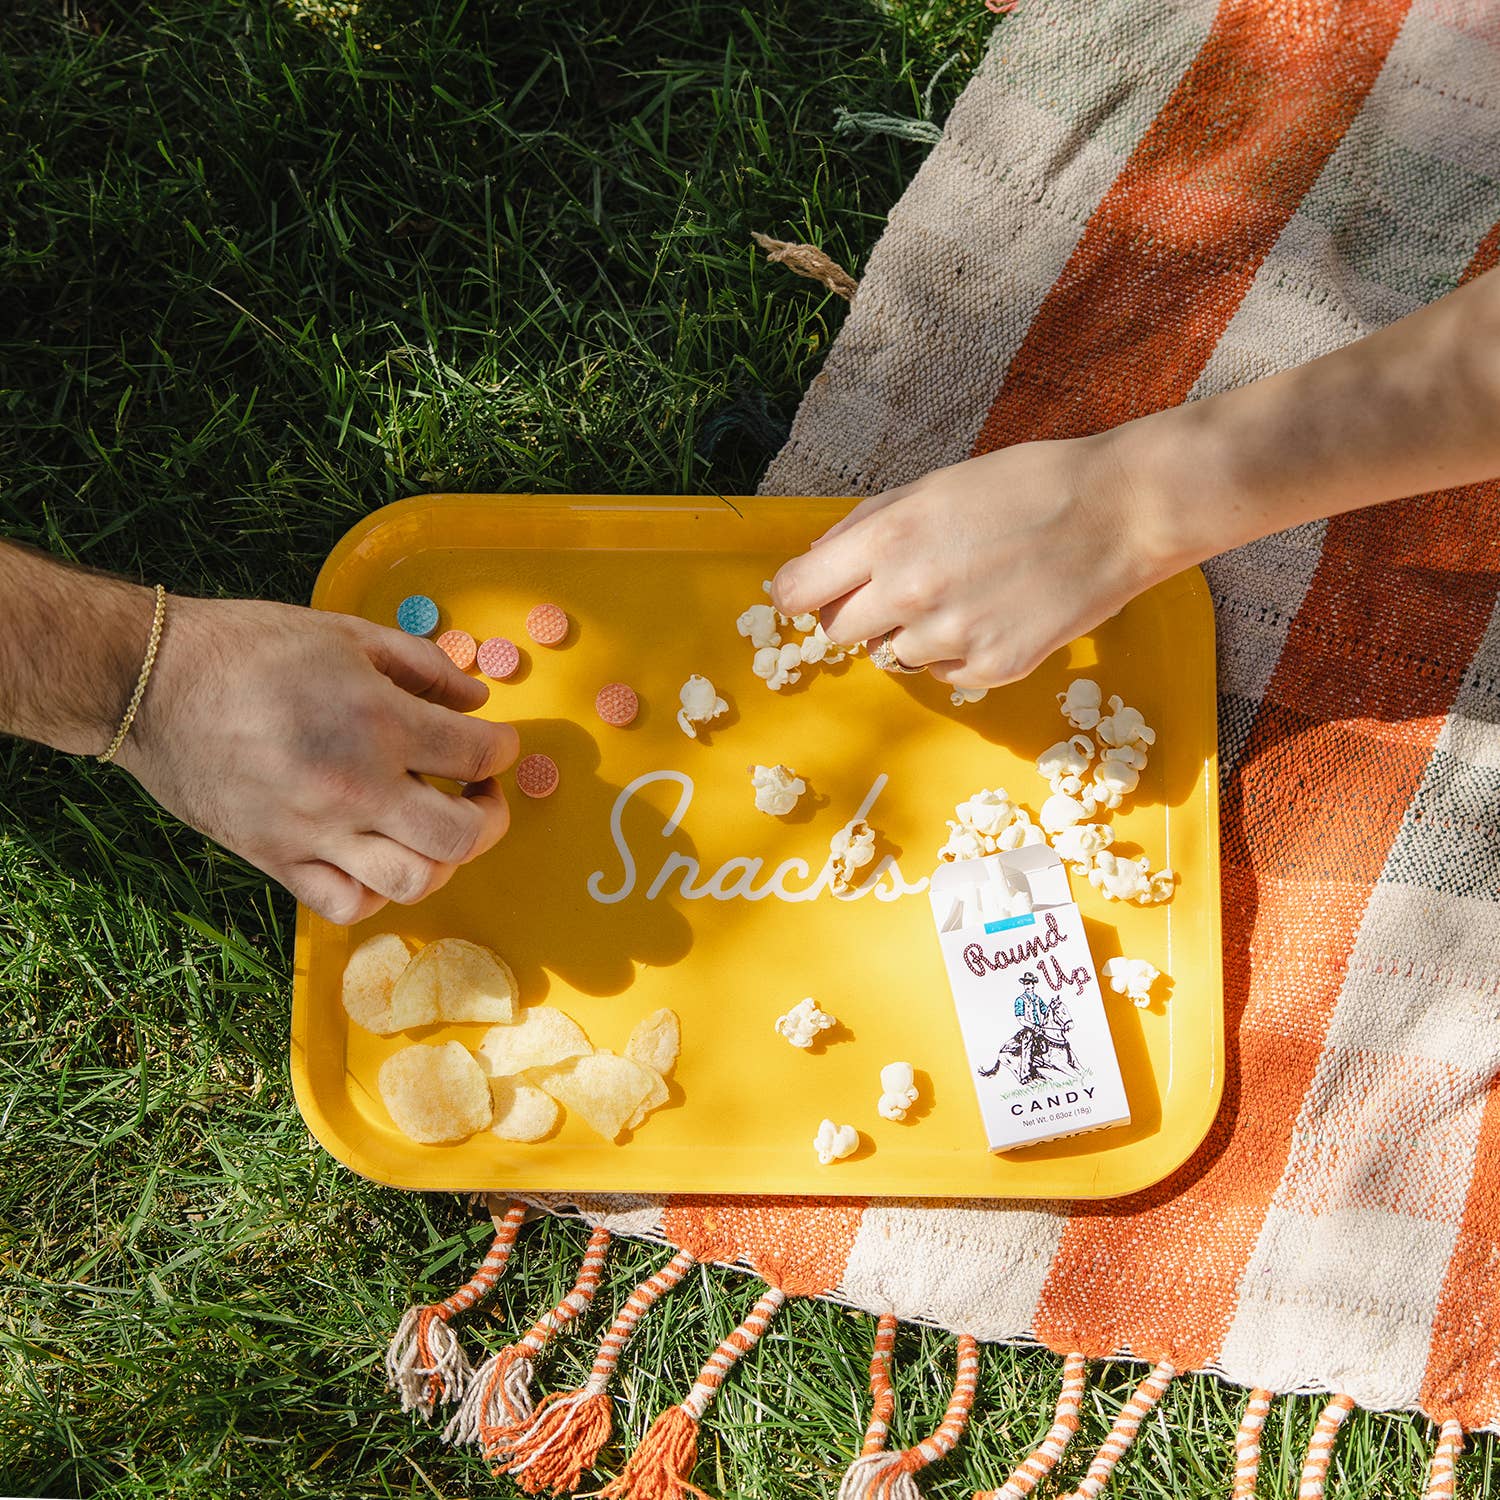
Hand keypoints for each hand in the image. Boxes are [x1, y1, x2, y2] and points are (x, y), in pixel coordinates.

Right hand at [117, 597, 518, 923]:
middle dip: (491, 817)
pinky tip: (379, 857)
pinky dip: (378, 892)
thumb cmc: (252, 649)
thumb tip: (477, 699)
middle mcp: (356, 787)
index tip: (494, 744)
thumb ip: (424, 666)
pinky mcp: (277, 860)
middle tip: (480, 794)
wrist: (151, 683)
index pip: (479, 755)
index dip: (503, 749)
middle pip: (462, 837)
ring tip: (434, 828)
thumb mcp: (348, 634)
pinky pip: (348, 905)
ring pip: (414, 882)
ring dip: (442, 860)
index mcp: (379, 722)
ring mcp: (315, 832)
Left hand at [770, 434, 1164, 688]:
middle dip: (856, 611)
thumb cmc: (1029, 485)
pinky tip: (993, 615)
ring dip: (911, 632)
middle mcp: (910, 595)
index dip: (800, 593)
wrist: (1121, 513)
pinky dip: (956, 652)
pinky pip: (942, 674)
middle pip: (837, 632)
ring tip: (963, 593)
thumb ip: (868, 525)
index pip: (797, 592)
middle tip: (901, 586)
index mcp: (888, 540)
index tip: (812, 592)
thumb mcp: (935, 486)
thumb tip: (815, 561)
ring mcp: (952, 638)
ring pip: (892, 655)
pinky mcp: (993, 669)